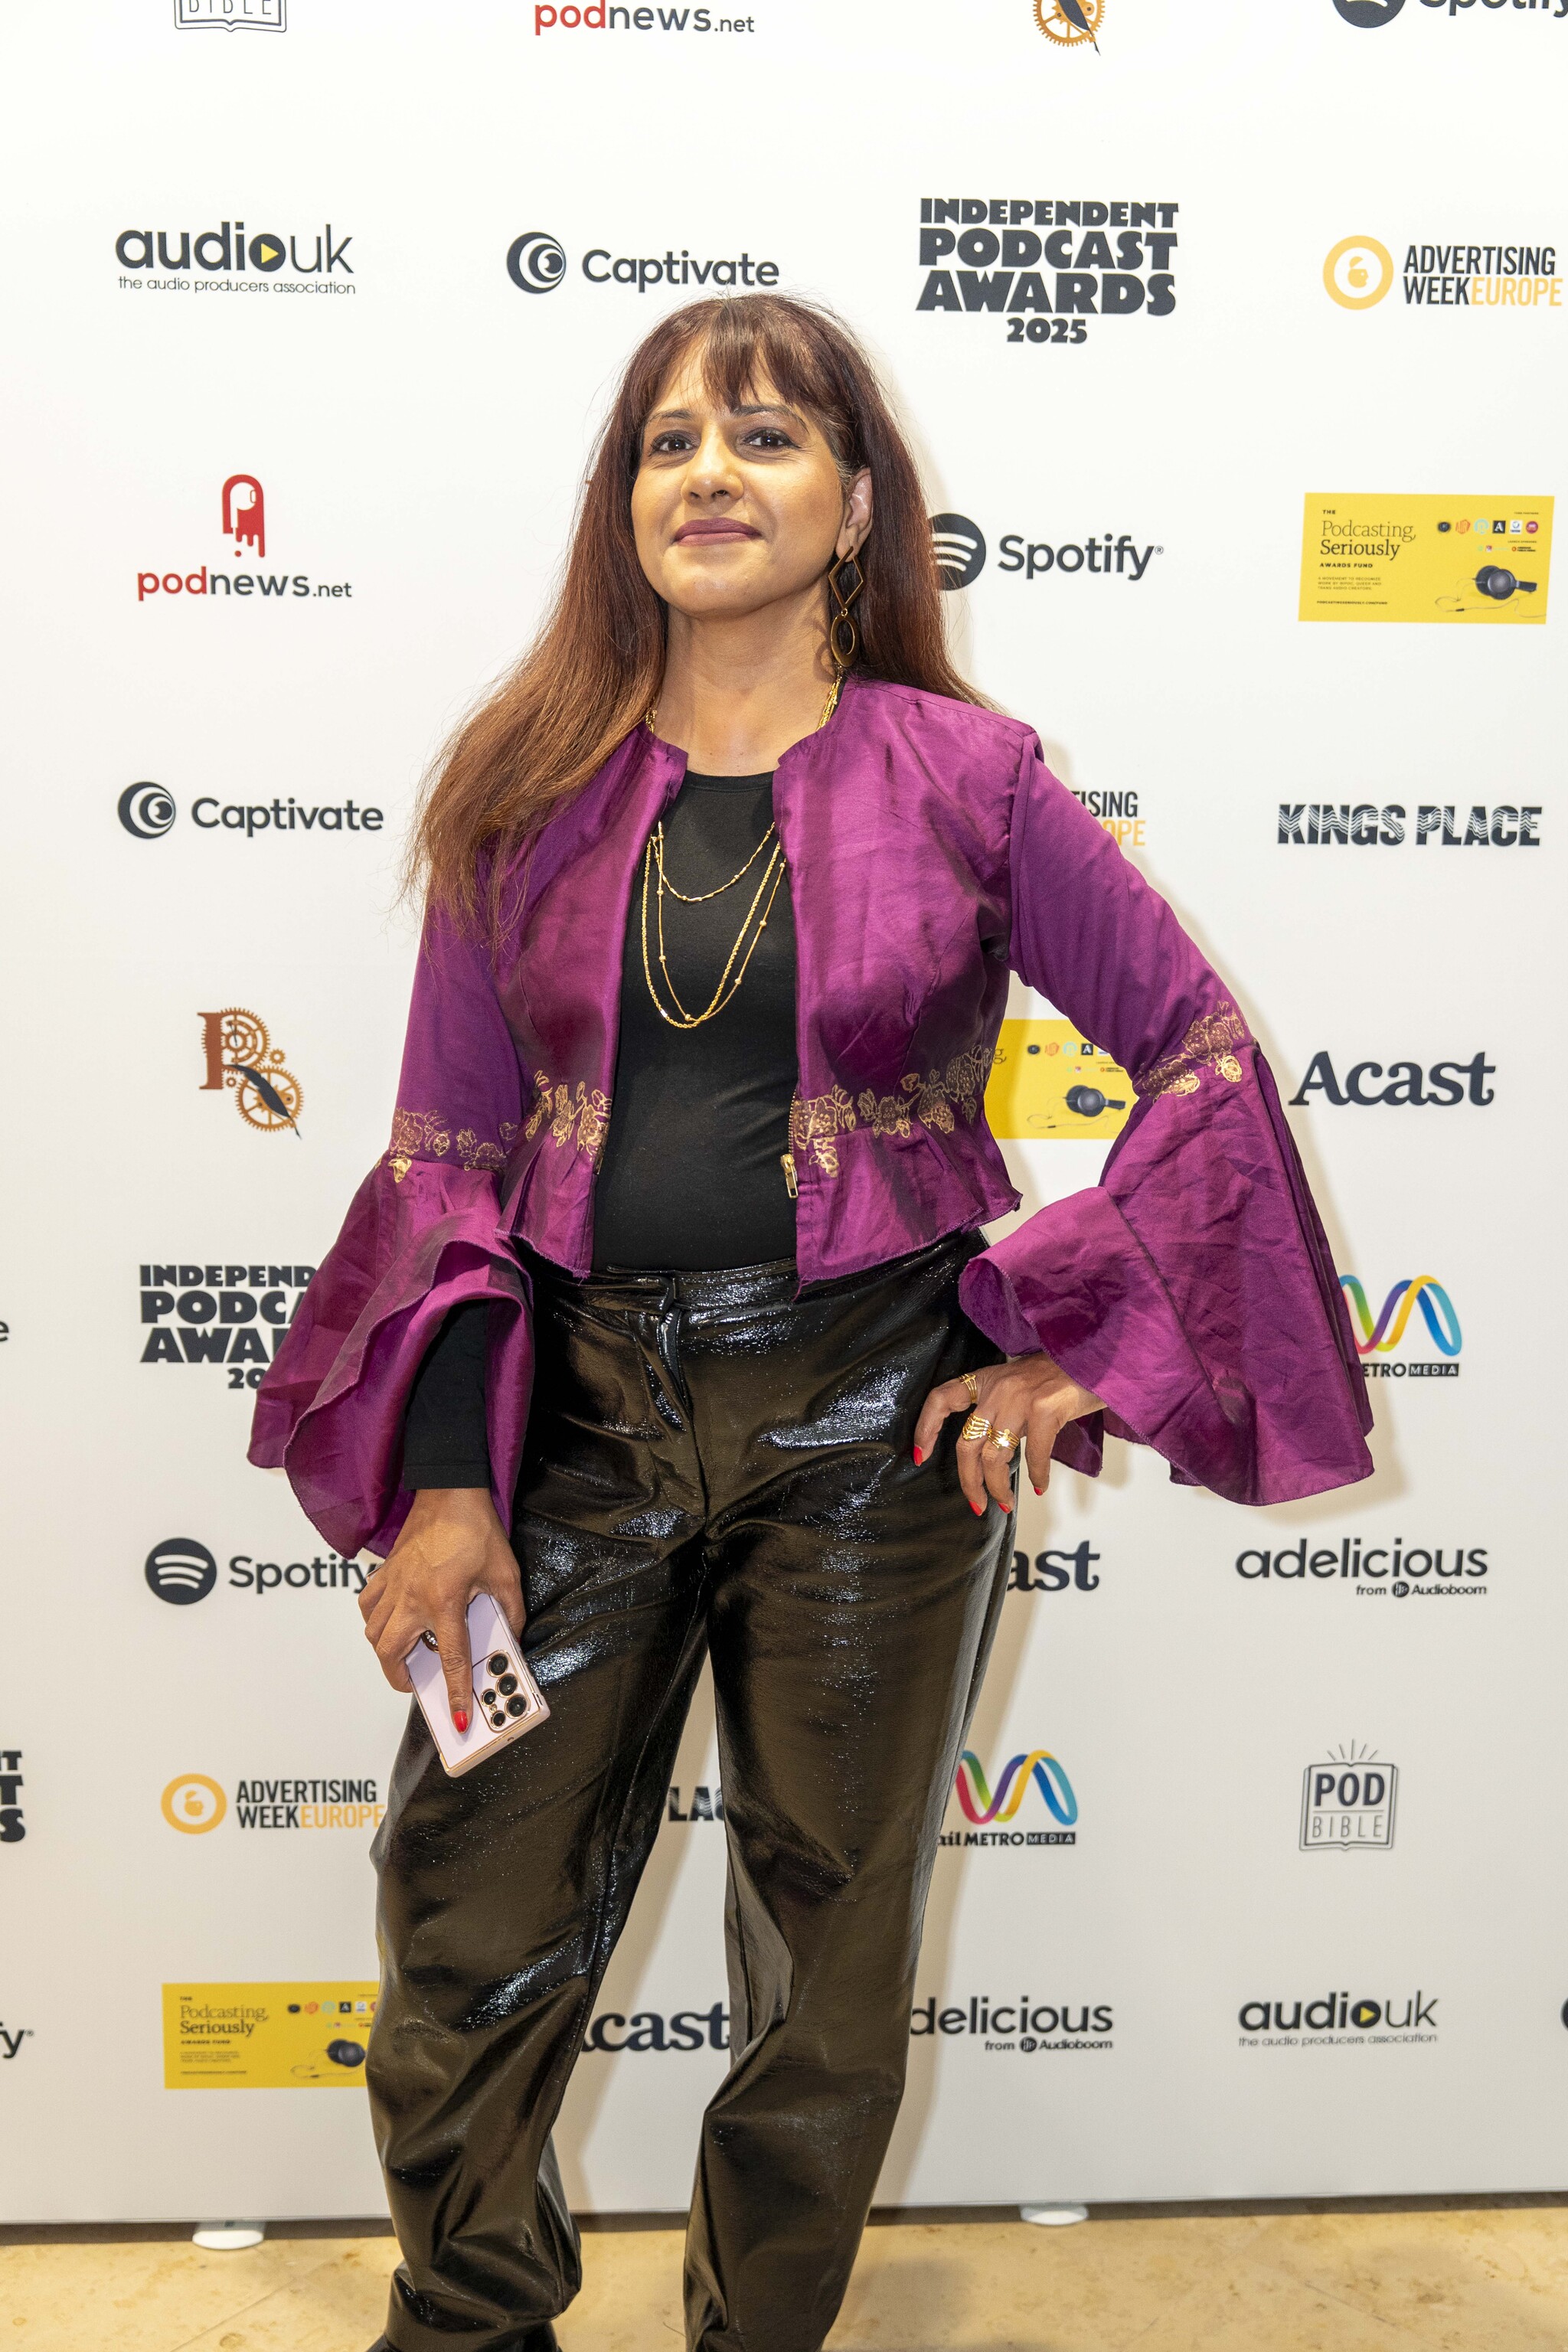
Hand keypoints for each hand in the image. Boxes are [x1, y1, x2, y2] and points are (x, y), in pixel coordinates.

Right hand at [358, 1488, 524, 1732]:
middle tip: (417, 1684)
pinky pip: (367, 1605)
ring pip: (373, 1632)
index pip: (449, 1658)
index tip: (458, 1719)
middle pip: (391, 1653)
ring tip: (405, 1655)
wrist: (450, 1490)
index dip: (454, 1693)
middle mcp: (411, 1597)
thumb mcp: (505, 1574)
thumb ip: (510, 1611)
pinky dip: (374, 1620)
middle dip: (401, 1677)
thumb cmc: (478, 1529)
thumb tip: (510, 1638)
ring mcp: (393, 1583)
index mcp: (444, 1600)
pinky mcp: (384, 1571)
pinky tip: (391, 1620)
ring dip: (386, 1652)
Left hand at [913, 1353, 1104, 1516]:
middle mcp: (998, 1389)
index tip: (920, 1456)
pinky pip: (1033, 1455)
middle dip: (969, 1481)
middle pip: (967, 1444)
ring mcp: (1020, 1399)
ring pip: (994, 1456)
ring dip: (998, 1487)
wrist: (1095, 1358)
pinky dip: (1036, 1475)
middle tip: (976, 1504)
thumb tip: (991, 1457)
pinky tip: (1038, 1485)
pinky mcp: (1045, 1410)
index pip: (942, 1399)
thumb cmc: (1060, 1376)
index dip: (926, 1428)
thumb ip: (1001, 1411)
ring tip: (1006, 1503)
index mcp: (986, 1380)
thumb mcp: (1019, 1385)